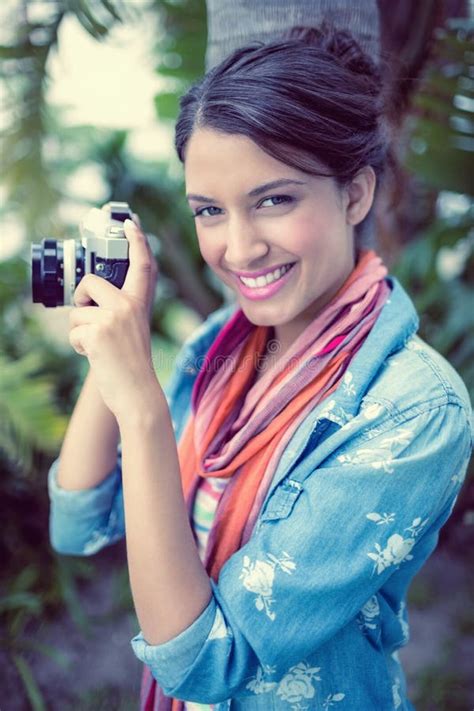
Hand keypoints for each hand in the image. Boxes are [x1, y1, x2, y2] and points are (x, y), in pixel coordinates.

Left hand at [69, 218, 161, 424]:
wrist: (138, 392)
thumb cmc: (132, 364)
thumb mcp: (133, 330)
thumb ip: (119, 309)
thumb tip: (87, 300)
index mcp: (139, 304)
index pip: (141, 266)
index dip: (137, 242)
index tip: (130, 223)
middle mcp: (129, 306)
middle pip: (89, 283)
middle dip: (81, 300)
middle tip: (91, 321)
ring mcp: (114, 318)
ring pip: (77, 313)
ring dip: (80, 332)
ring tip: (100, 348)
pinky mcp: (98, 332)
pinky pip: (73, 332)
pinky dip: (78, 346)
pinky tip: (96, 356)